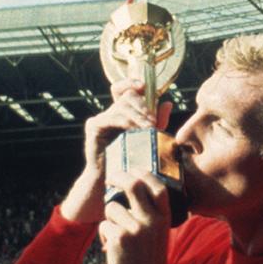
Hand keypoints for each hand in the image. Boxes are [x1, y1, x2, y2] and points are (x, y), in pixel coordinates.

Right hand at [59, 80, 170, 222]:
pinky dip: (125, 121)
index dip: (133, 82)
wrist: (114, 180)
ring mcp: (102, 117)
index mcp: (125, 112)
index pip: (126, 89)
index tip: (143, 85)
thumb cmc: (133, 161)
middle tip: (153, 122)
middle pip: (128, 96)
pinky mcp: (94, 126)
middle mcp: (112, 112)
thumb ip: (158, 121)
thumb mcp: (150, 139)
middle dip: (143, 106)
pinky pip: (110, 117)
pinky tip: (134, 130)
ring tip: (148, 127)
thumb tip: (168, 103)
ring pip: (121, 105)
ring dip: (137, 115)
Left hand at [100, 168, 172, 263]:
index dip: (144, 174)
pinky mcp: (119, 238)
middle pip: (133, 186)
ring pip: (112, 207)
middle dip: (119, 177)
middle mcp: (152, 221)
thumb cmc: (149, 257)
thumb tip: (133, 187)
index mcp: (164, 218)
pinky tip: (113, 247)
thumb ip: (151, 213)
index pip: (157, 187)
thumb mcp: (159, 233)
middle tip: (111, 177)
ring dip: (109, 217)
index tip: (133, 169)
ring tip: (117, 234)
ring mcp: (135, 229)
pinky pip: (104, 224)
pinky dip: (105, 233)